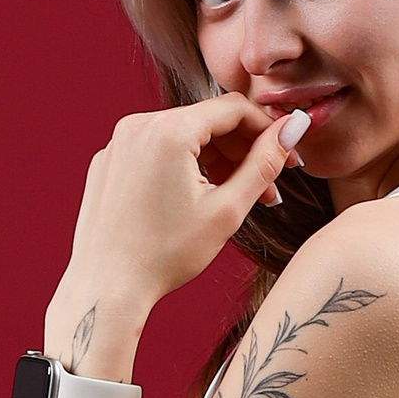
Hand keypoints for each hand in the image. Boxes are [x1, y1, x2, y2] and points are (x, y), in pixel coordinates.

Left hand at [45, 99, 308, 373]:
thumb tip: (292, 129)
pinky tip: (197, 202)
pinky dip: (181, 168)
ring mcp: (118, 143)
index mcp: (169, 130)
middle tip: (267, 190)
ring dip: (215, 161)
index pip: (235, 109)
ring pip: (182, 136)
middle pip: (207, 121)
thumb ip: (264, 164)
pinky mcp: (108, 163)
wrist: (106, 288)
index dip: (269, 131)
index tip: (289, 159)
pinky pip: (154, 152)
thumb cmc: (165, 256)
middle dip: (242, 152)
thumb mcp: (227, 211)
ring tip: (236, 199)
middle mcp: (138, 125)